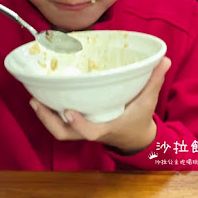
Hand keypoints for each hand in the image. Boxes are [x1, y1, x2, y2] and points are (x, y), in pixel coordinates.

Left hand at [30, 56, 170, 152]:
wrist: (135, 137)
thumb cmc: (139, 118)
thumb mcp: (148, 100)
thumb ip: (154, 80)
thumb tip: (163, 59)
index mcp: (108, 127)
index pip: (91, 131)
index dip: (79, 124)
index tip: (68, 111)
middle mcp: (92, 129)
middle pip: (65, 134)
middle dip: (49, 121)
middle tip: (36, 101)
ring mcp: (83, 128)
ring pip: (59, 130)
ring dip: (44, 116)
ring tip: (33, 97)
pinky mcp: (78, 124)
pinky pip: (60, 123)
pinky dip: (49, 112)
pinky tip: (42, 96)